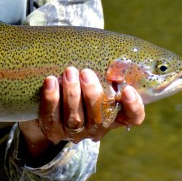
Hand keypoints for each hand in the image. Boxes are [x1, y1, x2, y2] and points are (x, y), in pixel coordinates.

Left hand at [19, 67, 144, 156]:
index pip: (133, 117)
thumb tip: (109, 48)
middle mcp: (95, 128)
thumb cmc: (79, 86)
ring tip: (69, 72)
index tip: (127, 89)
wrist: (48, 109)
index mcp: (113, 115)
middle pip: (99, 118)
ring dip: (72, 94)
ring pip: (75, 118)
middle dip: (92, 94)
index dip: (133, 106)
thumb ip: (103, 72)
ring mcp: (74, 132)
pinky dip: (51, 99)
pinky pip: (51, 117)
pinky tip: (50, 81)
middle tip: (86, 73)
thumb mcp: (94, 80)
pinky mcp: (52, 131)